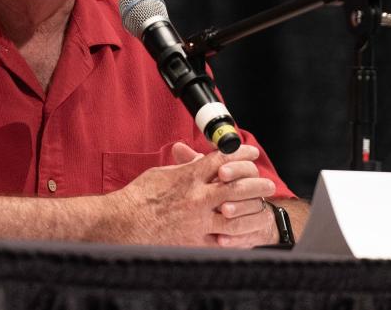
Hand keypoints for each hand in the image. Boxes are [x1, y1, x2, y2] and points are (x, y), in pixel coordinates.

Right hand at [108, 143, 275, 247]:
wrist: (122, 223)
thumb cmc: (138, 197)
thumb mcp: (161, 174)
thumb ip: (183, 168)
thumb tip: (196, 160)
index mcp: (188, 176)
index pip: (222, 159)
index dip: (240, 153)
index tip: (251, 151)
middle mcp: (196, 197)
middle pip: (236, 186)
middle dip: (255, 182)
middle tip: (268, 182)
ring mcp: (197, 220)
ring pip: (235, 213)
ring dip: (252, 209)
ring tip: (263, 207)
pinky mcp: (194, 241)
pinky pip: (223, 239)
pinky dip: (236, 235)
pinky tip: (245, 232)